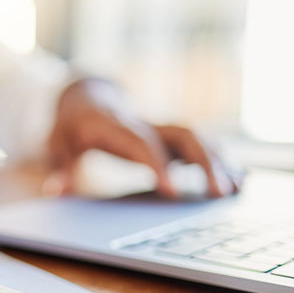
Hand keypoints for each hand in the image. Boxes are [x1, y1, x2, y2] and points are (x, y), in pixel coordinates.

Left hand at [46, 78, 240, 197]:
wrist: (84, 98)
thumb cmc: (70, 126)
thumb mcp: (57, 144)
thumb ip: (60, 166)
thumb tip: (54, 191)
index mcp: (116, 126)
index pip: (143, 144)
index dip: (159, 166)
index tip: (173, 193)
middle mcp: (144, 123)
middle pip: (182, 134)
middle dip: (204, 162)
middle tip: (220, 194)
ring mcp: (159, 127)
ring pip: (197, 137)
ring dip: (219, 161)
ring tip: (236, 191)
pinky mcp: (168, 135)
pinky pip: (199, 142)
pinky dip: (220, 158)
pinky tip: (239, 179)